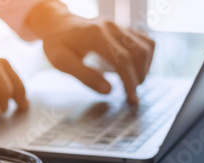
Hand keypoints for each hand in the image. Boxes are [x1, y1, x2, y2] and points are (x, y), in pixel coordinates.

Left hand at [26, 2, 154, 103]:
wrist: (58, 24)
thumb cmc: (58, 44)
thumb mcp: (61, 62)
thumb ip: (84, 76)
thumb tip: (109, 91)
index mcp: (95, 35)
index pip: (121, 59)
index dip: (129, 80)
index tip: (131, 97)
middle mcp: (110, 27)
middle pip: (137, 52)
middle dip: (138, 77)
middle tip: (131, 96)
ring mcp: (119, 26)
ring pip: (145, 45)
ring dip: (144, 68)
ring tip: (134, 84)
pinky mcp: (123, 28)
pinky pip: (144, 41)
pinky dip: (145, 58)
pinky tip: (135, 70)